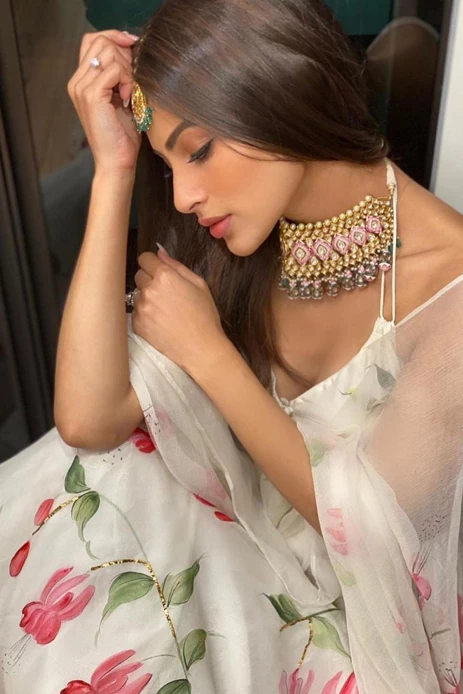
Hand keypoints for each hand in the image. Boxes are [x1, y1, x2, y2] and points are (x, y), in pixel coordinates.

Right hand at [67, 30, 140, 173]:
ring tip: (129, 92)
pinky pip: (113, 69)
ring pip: (108, 52)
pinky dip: (126, 80)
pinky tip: (127, 98)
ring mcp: (81, 87)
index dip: (114, 38)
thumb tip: (132, 50)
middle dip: (123, 54)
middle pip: (100, 41)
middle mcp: (77, 81)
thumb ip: (120, 75)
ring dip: (126, 68)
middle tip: (132, 80)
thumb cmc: (122, 136)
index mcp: (81, 80)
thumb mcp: (121, 98)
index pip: (92, 40)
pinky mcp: (91, 95)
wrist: (116, 162)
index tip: (132, 49)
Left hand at [132, 247, 228, 374]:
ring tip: (164, 310)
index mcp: (165, 276)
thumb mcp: (199, 284)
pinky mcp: (137, 324)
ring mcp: (141, 308)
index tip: (159, 271)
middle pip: (139, 275)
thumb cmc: (204, 316)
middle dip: (149, 280)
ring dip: (146, 298)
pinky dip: (145, 314)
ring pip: (137, 294)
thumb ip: (177, 266)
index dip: (152, 263)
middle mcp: (149, 289)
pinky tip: (160, 321)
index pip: (144, 258)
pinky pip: (136, 312)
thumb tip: (160, 253)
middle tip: (165, 293)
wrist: (201, 348)